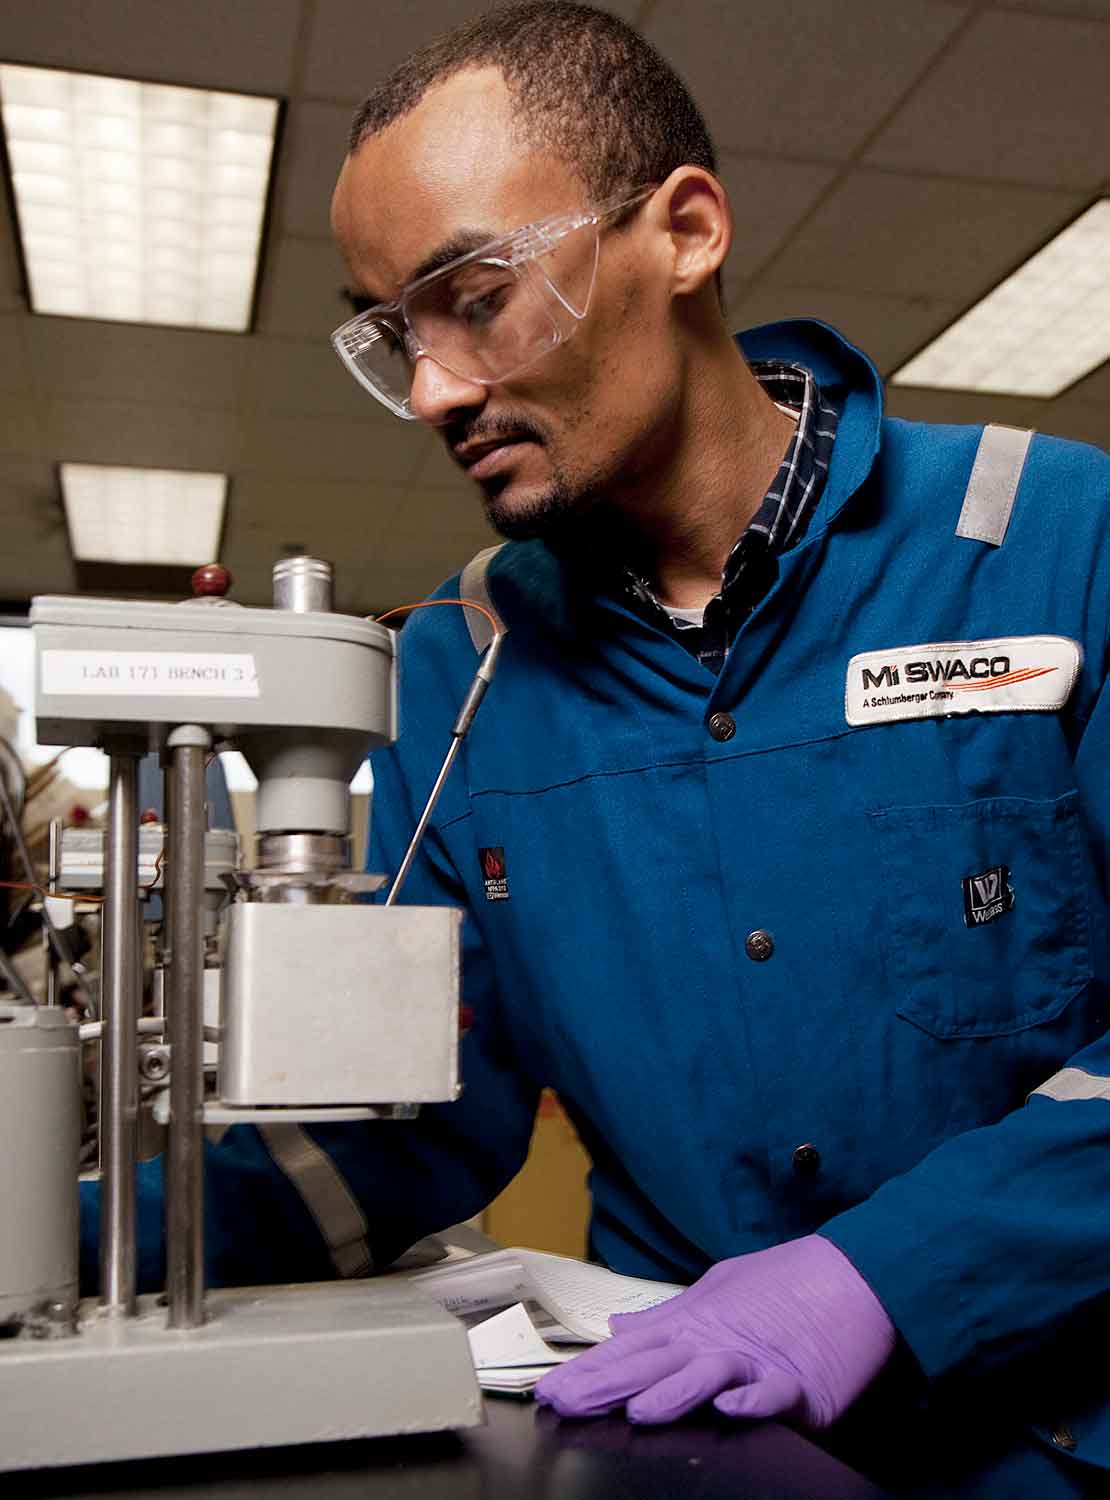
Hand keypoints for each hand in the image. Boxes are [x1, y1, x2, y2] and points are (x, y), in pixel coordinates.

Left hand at [534, 1235, 894, 1427]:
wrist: (852, 1275)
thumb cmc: (785, 1282)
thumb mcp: (717, 1290)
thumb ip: (667, 1316)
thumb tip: (621, 1327)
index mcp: (694, 1324)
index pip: (631, 1352)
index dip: (589, 1370)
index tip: (550, 1389)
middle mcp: (716, 1342)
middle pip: (654, 1366)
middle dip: (606, 1387)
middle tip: (566, 1402)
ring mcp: (757, 1363)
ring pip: (706, 1378)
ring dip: (671, 1394)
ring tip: (638, 1409)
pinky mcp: (801, 1385)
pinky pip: (774, 1395)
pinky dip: (753, 1401)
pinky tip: (731, 1409)